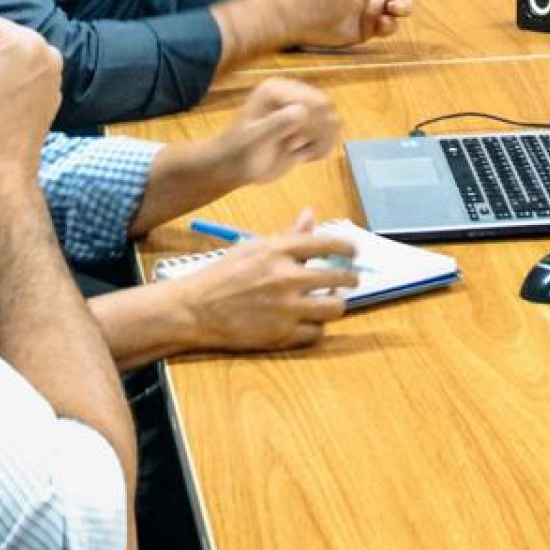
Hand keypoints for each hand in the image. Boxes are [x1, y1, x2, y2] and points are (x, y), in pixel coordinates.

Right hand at [177, 209, 358, 351]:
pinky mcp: (281, 334)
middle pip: (338, 278)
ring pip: (334, 307)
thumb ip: (287, 234)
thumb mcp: (253, 247)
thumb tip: (311, 215)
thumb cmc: (222, 276)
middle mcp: (286, 278)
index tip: (353, 251)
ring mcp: (285, 308)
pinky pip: (316, 332)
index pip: (327, 243)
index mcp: (278, 251)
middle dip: (350, 278)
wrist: (196, 309)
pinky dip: (317, 326)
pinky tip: (311, 320)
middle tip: (351, 279)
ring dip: (337, 303)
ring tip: (332, 300)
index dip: (346, 247)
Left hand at [218, 78, 341, 185]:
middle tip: (294, 149)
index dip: (313, 125)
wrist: (235, 168)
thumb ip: (276, 125)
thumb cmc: (239, 153)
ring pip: (333, 121)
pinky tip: (303, 156)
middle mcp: (292, 93)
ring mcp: (302, 108)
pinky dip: (322, 148)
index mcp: (277, 89)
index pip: (314, 100)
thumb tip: (302, 111)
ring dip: (320, 142)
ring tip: (296, 152)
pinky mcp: (309, 124)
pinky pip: (331, 133)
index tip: (295, 145)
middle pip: (327, 108)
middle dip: (316, 134)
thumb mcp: (254, 140)